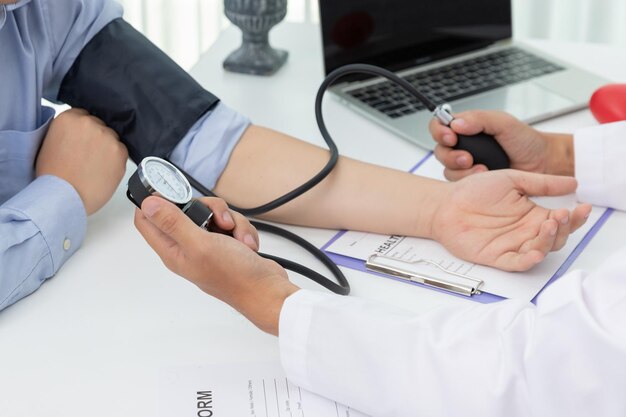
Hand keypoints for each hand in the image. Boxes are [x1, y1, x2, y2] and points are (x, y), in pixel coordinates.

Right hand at [36, 108, 128, 214]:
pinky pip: (121, 152)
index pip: (83, 116)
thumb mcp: (49, 144)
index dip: (83, 131)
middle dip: (96, 139)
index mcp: (69, 118)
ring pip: (112, 139)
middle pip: (100, 126)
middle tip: (89, 156)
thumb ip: (65, 132)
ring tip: (95, 166)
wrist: (64, 195)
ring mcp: (107, 136)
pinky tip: (104, 171)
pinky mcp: (120, 151)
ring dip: (107, 149)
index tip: (82, 140)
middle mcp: (89, 123)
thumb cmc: (53, 176)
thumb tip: (76, 133)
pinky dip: (116, 161)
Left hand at [134, 196, 297, 334]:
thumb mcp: (200, 244)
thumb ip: (173, 223)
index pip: (147, 220)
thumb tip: (148, 204)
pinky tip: (246, 246)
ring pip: (213, 214)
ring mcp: (209, 245)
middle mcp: (188, 246)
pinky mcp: (227, 244)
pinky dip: (241, 230)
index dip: (154, 201)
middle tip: (219, 220)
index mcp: (173, 250)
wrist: (266, 290)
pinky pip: (231, 223)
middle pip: (186, 210)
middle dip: (207, 208)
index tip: (172, 191)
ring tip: (237, 239)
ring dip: (231, 221)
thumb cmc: (234, 276)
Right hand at [429, 110, 573, 180]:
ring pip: (447, 168)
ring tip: (480, 169)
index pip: (440, 125)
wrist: (542, 164)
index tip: (451, 137)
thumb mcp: (504, 123)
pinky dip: (468, 180)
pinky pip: (458, 182)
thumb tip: (456, 124)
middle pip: (440, 149)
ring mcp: (466, 164)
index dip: (439, 131)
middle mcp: (464, 145)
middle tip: (466, 158)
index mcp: (467, 127)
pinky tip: (484, 176)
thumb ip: (480, 119)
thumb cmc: (526, 142)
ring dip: (460, 170)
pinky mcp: (472, 181)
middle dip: (450, 155)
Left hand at [431, 170, 591, 270]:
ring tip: (548, 225)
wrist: (446, 203)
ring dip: (548, 241)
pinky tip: (535, 252)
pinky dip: (526, 261)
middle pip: (555, 238)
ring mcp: (512, 246)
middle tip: (561, 215)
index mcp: (532, 216)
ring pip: (539, 250)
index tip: (582, 207)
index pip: (561, 221)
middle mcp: (525, 233)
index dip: (575, 217)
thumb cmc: (474, 191)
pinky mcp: (496, 257)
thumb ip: (541, 183)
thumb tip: (573, 181)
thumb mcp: (511, 180)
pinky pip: (515, 263)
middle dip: (563, 228)